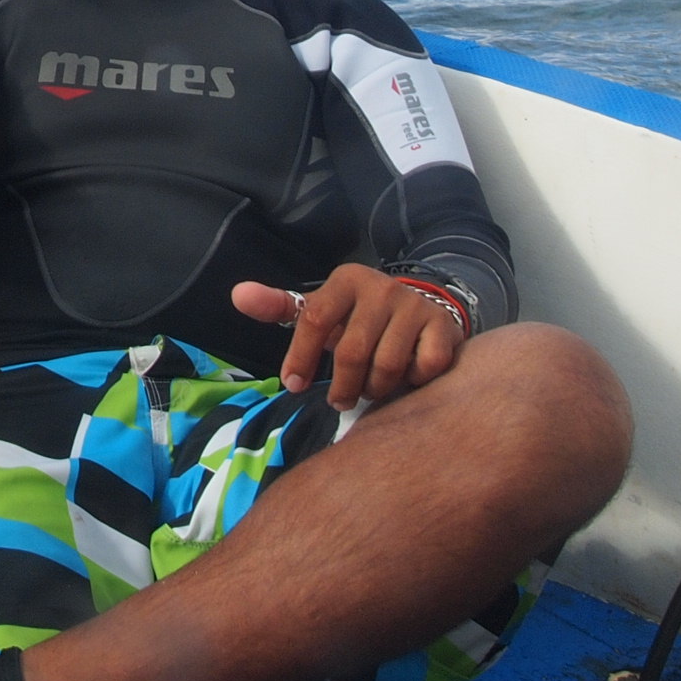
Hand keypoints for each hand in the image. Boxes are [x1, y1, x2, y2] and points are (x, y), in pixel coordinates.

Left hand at [230, 264, 465, 411]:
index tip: (293, 386)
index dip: (300, 356)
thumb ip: (279, 305)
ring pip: (387, 366)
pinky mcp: (443, 328)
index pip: (314, 319)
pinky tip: (407, 378)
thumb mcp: (320, 307)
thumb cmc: (358, 317)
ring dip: (376, 388)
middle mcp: (381, 288)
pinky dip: (412, 383)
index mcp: (346, 281)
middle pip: (352, 351)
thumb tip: (237, 295)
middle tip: (340, 400)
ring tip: (372, 388)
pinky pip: (422, 369)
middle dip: (343, 385)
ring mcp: (414, 306)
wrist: (423, 307)